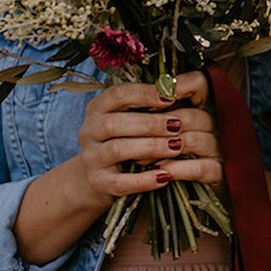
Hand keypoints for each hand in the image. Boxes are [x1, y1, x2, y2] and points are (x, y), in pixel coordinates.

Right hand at [14, 72, 221, 263]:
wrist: (96, 177)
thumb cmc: (125, 138)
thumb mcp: (131, 117)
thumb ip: (150, 103)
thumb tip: (180, 87)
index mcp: (98, 108)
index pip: (117, 94)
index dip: (145, 94)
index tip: (171, 97)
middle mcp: (89, 131)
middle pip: (114, 123)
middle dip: (150, 123)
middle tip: (179, 125)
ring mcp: (91, 158)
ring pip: (116, 150)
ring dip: (150, 147)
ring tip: (177, 147)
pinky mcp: (98, 183)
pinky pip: (119, 183)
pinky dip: (143, 180)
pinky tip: (165, 176)